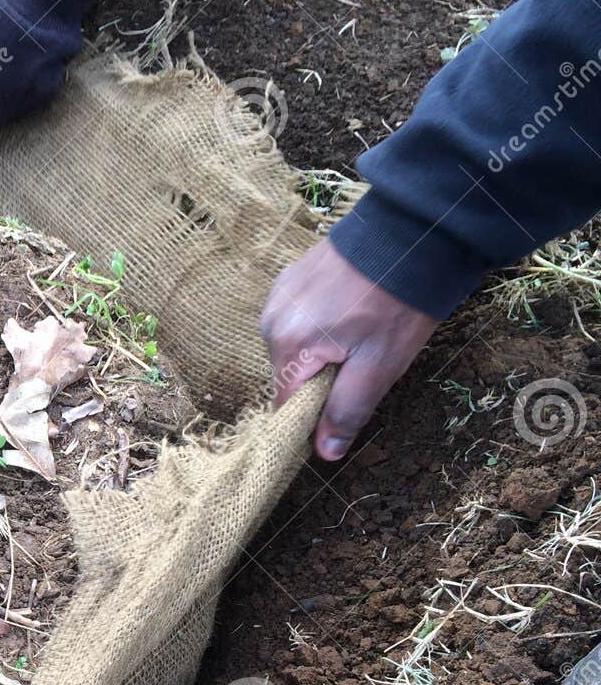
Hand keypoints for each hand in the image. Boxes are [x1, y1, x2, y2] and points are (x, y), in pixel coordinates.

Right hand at [262, 238, 439, 460]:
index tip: (345, 405)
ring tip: (360, 329)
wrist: (414, 231)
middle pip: (290, 374)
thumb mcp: (379, 366)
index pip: (286, 404)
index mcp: (288, 346)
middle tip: (365, 358)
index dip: (313, 415)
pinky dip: (318, 323)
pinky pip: (297, 318)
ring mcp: (278, 294)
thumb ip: (347, 411)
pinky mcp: (291, 276)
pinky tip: (349, 308)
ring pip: (294, 346)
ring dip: (321, 349)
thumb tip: (325, 452)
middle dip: (321, 378)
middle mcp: (271, 320)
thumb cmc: (398, 304)